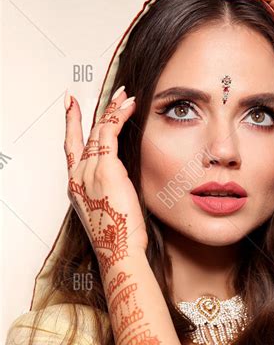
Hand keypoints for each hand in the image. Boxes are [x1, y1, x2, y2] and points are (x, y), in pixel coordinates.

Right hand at [64, 87, 147, 279]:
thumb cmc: (119, 238)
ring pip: (100, 130)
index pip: (72, 148)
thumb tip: (125, 182)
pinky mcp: (106, 169)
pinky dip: (119, 115)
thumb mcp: (111, 210)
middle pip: (87, 135)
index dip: (72, 125)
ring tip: (127, 95)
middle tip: (113, 93)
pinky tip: (130, 105)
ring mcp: (90, 171)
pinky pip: (110, 132)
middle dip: (100, 111)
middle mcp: (79, 176)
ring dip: (113, 109)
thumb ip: (113, 190)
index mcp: (78, 186)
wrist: (119, 251)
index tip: (71, 106)